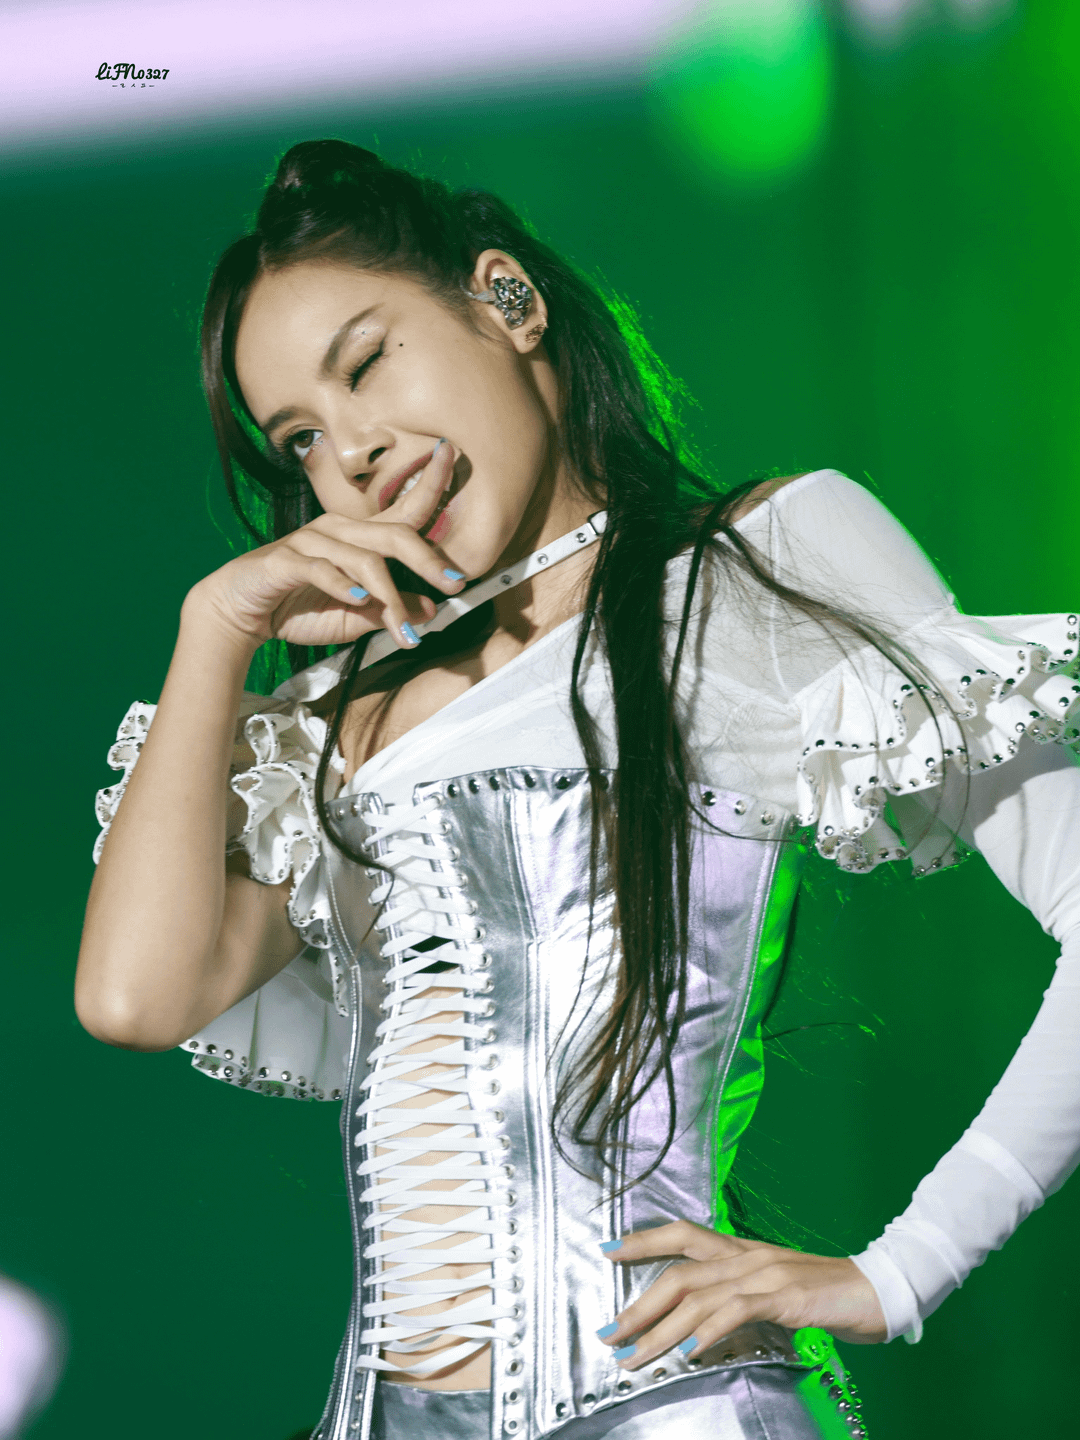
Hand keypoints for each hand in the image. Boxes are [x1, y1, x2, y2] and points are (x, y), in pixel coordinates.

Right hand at [186, 439, 464, 651]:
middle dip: (428, 560)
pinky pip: (321, 569)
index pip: (403, 509)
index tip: (452, 455)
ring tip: (404, 632)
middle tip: (455, 584)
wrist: (238, 612)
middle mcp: (338, 530)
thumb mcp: (354, 617)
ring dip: (389, 597)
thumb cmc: (296, 606)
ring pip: (363, 559)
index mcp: (359, 537)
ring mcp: (310, 542)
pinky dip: (344, 587)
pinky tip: (361, 601)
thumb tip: (432, 610)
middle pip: (394, 534)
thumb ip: (389, 610)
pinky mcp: (285, 561)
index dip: (430, 483)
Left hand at [598, 1220, 886, 1368]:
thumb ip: (740, 1296)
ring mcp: (765, 1274)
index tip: (608, 1251)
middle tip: (610, 1333)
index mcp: (742, 1250)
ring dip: (660, 1329)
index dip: (644, 1240)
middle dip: (638, 1305)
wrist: (879, 1287)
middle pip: (678, 1274)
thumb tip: (700, 1321)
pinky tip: (689, 1350)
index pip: (683, 1235)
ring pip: (697, 1296)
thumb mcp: (775, 1287)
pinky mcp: (785, 1297)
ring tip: (635, 1355)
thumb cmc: (826, 1292)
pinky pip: (736, 1311)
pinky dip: (707, 1330)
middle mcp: (746, 1256)